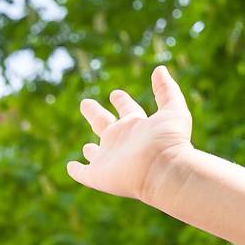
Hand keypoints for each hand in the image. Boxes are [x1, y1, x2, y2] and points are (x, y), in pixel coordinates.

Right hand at [66, 65, 194, 204]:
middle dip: (95, 114)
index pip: (128, 110)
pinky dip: (76, 170)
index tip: (115, 93)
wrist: (164, 170)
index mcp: (138, 126)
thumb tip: (160, 69)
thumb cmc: (170, 140)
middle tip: (86, 103)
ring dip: (90, 150)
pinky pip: (83, 173)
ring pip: (95, 153)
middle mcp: (122, 141)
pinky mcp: (98, 175)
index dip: (121, 101)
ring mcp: (109, 159)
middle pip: (105, 125)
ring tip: (86, 146)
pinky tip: (71, 167)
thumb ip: (167, 90)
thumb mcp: (173, 109)